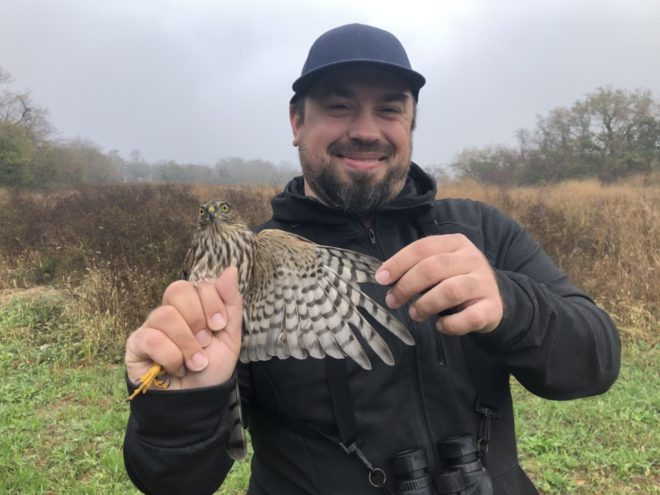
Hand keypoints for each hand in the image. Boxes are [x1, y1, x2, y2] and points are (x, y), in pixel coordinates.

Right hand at [125, 266, 242, 389]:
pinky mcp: (136, 344)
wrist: (195, 401)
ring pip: (165, 315)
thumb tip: (231, 269)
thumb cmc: (211, 368)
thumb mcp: (230, 336)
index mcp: (194, 305)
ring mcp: (151, 326)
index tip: (219, 326)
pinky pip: (151, 338)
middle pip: (178, 289)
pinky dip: (171, 357)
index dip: (212, 303)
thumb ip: (231, 302)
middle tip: (205, 341)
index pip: (198, 283)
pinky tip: (176, 369)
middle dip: (198, 319)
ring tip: (195, 363)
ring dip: (187, 344)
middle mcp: (171, 311)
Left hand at [375, 234, 502, 335]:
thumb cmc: (455, 280)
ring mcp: (484, 283)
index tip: (381, 279)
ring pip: (450, 291)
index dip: (398, 263)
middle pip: (433, 267)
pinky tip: (440, 326)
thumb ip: (415, 267)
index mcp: (455, 243)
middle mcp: (471, 259)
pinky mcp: (492, 308)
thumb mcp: (438, 267)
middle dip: (407, 285)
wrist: (493, 299)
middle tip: (393, 301)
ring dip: (425, 305)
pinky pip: (469, 318)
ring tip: (414, 314)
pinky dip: (451, 324)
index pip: (422, 247)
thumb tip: (384, 277)